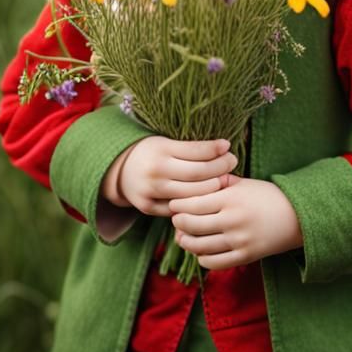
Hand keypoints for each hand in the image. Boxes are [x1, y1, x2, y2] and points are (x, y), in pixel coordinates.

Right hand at [102, 136, 237, 217]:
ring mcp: (151, 191)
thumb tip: (223, 148)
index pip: (195, 151)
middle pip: (197, 174)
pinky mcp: (148, 207)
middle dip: (220, 168)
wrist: (119, 170)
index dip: (215, 149)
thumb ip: (189, 148)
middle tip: (232, 162)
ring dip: (212, 189)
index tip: (228, 145)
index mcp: (160, 149)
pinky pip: (178, 210)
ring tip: (225, 180)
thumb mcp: (165, 142)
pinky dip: (195, 205)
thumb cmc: (151, 152)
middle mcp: (156, 170)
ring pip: (191, 195)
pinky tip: (208, 199)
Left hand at [169, 175, 303, 269]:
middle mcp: (233, 220)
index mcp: (231, 198)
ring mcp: (239, 241)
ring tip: (183, 235)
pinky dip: (201, 258)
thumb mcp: (244, 183)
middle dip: (178, 223)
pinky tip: (200, 250)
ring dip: (186, 242)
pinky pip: (213, 263)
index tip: (174, 203)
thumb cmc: (267, 195)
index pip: (193, 204)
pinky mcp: (245, 257)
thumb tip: (194, 181)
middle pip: (192, 226)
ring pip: (199, 247)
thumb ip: (219, 182)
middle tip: (175, 219)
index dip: (178, 205)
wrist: (296, 216)